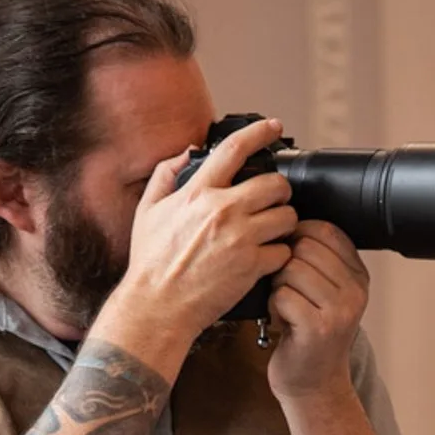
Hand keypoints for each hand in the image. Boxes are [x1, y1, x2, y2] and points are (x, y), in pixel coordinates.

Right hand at [115, 117, 296, 346]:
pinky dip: (280, 255)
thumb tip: (185, 153)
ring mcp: (240, 238)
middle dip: (280, 190)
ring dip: (284, 223)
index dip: (260, 133)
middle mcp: (223, 210)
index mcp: (198, 192)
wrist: (158, 306)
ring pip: (287, 217)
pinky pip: (284, 251)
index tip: (274, 128)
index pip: (235, 149)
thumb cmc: (151, 263)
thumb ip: (165, 175)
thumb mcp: (147, 211)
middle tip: (275, 199)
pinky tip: (267, 259)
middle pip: (276, 184)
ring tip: (272, 231)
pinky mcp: (252, 267)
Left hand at [266, 221, 369, 403]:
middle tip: (289, 290)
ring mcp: (339, 311)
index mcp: (358, 275)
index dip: (298, 237)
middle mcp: (355, 291)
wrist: (313, 384)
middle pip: (304, 247)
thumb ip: (318, 261)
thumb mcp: (325, 293)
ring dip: (278, 287)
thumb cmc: (310, 335)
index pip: (326, 230)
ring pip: (291, 269)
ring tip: (288, 307)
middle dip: (285, 265)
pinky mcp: (318, 328)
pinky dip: (274, 307)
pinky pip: (282, 295)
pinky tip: (284, 322)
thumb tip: (288, 223)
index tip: (291, 260)